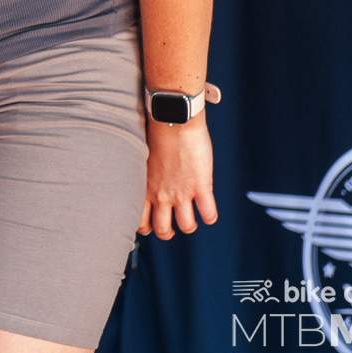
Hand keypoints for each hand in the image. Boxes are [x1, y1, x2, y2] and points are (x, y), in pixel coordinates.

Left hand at [139, 87, 219, 239]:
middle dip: (168, 232)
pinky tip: (209, 211)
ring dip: (190, 225)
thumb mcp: (143, 158)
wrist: (173, 120)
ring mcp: (182, 192)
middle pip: (163, 230)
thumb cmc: (156, 132)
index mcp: (144, 187)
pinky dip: (210, 216)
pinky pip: (209, 214)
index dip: (147, 227)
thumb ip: (146, 174)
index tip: (151, 224)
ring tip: (192, 218)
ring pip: (187, 226)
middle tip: (172, 226)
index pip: (140, 221)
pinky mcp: (202, 186)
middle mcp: (162, 195)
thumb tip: (148, 179)